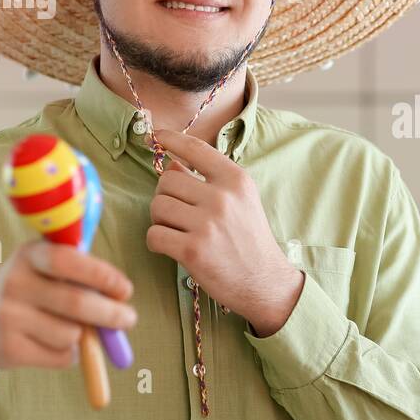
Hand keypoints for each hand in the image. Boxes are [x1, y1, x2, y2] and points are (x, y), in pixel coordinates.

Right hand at [0, 241, 137, 382]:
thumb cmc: (29, 291)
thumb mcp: (45, 270)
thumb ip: (82, 276)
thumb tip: (121, 301)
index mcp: (29, 255)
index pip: (69, 260)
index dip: (102, 275)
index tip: (125, 290)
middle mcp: (14, 282)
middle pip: (76, 302)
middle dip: (111, 314)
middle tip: (129, 319)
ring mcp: (8, 317)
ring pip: (71, 334)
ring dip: (84, 336)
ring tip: (70, 329)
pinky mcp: (8, 349)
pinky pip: (60, 356)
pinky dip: (71, 354)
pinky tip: (52, 344)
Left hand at [146, 128, 302, 334]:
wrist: (265, 282)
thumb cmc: (250, 240)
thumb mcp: (241, 202)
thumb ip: (210, 181)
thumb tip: (172, 165)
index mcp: (236, 180)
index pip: (197, 149)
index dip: (172, 139)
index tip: (157, 136)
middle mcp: (223, 197)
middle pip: (167, 181)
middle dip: (165, 197)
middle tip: (179, 215)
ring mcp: (207, 224)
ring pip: (157, 206)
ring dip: (160, 220)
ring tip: (178, 232)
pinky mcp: (193, 250)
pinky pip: (154, 234)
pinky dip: (157, 242)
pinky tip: (172, 248)